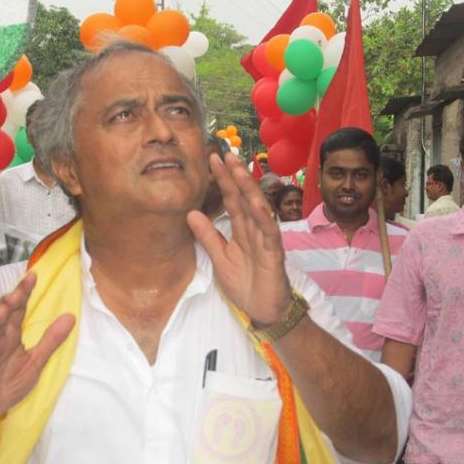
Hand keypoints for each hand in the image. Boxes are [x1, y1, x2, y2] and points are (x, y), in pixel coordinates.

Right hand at [0, 272, 75, 428]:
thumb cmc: (8, 383)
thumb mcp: (35, 362)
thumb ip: (51, 340)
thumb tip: (71, 316)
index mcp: (11, 336)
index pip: (18, 310)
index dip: (24, 293)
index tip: (33, 275)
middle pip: (2, 317)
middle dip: (8, 303)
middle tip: (18, 291)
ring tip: (3, 308)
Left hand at [187, 152, 291, 325]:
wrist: (262, 310)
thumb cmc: (245, 284)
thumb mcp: (219, 258)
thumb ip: (207, 236)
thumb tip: (190, 213)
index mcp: (241, 229)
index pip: (231, 199)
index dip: (223, 180)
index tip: (212, 160)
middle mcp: (254, 229)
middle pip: (244, 197)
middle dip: (235, 175)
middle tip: (225, 152)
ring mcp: (265, 239)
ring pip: (257, 208)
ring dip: (248, 189)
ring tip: (238, 169)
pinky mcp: (274, 253)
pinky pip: (268, 232)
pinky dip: (262, 217)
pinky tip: (255, 203)